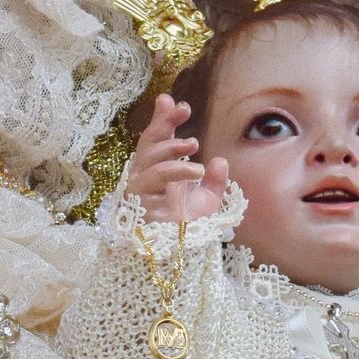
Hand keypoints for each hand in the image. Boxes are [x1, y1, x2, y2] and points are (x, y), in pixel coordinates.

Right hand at [124, 94, 229, 225]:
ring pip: (149, 160)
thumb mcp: (207, 202)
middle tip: (184, 108)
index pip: (155, 140)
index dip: (162, 120)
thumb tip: (219, 160)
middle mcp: (145, 178)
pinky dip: (175, 172)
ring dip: (171, 148)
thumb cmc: (185, 230)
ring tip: (195, 144)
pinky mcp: (138, 204)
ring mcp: (139, 190)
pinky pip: (153, 181)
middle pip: (147, 144)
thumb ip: (214, 180)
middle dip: (164, 123)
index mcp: (158, 172)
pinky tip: (197, 170)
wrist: (175, 257)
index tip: (173, 101)